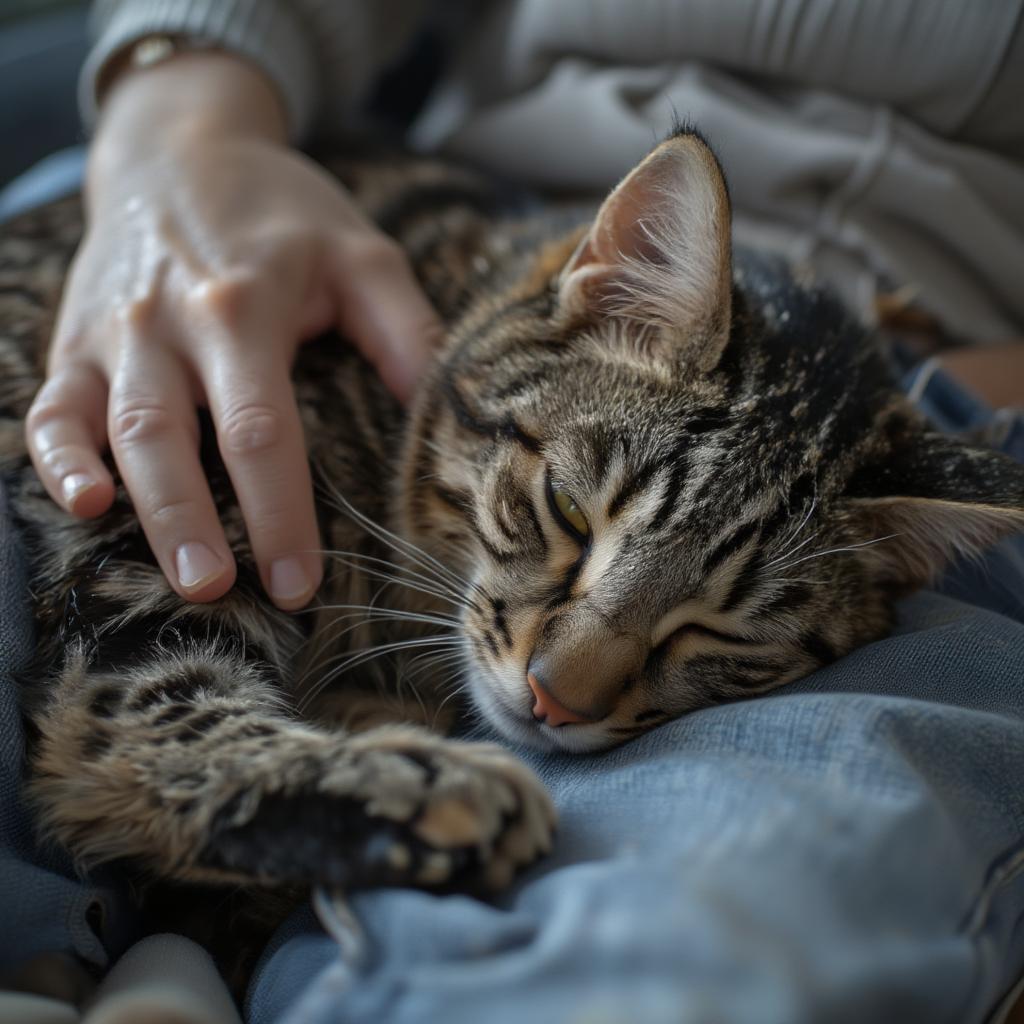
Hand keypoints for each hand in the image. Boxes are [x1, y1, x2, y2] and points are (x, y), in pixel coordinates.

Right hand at [26, 53, 439, 608]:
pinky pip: (51, 406)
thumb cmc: (282, 211)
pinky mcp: (75, 341)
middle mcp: (169, 323)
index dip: (280, 511)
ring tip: (178, 577)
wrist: (179, 145)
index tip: (300, 580)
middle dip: (197, 524)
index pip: (262, 428)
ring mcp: (114, 334)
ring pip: (115, 429)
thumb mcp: (360, 252)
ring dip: (143, 508)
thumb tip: (446, 414)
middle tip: (222, 594)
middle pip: (176, 437)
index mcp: (244, 306)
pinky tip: (84, 501)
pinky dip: (57, 457)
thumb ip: (406, 329)